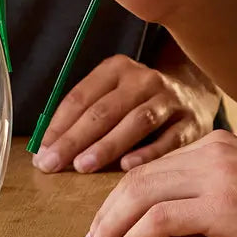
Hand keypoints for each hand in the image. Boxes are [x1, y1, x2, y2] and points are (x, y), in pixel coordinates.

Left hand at [33, 54, 219, 173]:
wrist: (195, 94)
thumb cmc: (139, 101)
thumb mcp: (113, 94)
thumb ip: (84, 116)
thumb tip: (45, 149)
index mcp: (118, 68)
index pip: (82, 96)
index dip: (59, 125)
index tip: (41, 152)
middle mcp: (144, 79)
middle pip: (104, 109)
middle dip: (74, 138)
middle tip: (52, 163)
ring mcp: (170, 100)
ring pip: (135, 121)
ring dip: (107, 144)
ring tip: (83, 166)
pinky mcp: (192, 123)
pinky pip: (169, 139)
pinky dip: (149, 153)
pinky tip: (128, 167)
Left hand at [82, 130, 236, 236]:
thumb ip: (204, 199)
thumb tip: (165, 228)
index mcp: (215, 145)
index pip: (150, 168)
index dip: (118, 199)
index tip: (104, 227)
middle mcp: (212, 151)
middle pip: (138, 179)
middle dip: (107, 213)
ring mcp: (219, 175)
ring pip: (142, 194)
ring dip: (113, 227)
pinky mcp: (226, 205)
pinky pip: (163, 219)